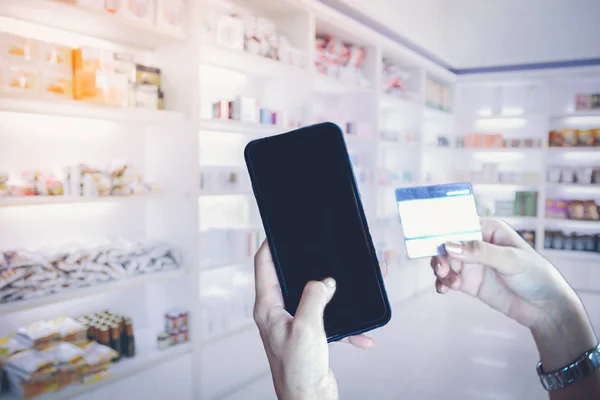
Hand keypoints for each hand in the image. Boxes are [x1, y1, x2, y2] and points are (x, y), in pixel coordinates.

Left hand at [253, 241, 380, 399]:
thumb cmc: (298, 370)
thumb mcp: (307, 327)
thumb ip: (314, 297)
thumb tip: (325, 281)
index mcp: (268, 308)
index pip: (264, 265)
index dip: (271, 244)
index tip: (281, 230)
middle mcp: (277, 314)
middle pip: (288, 278)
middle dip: (306, 264)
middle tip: (318, 248)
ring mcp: (292, 325)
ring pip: (312, 298)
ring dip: (331, 295)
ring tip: (346, 286)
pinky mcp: (308, 337)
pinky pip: (328, 322)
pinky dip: (345, 327)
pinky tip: (362, 336)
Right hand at [431, 218, 596, 372]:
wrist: (546, 309)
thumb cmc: (537, 276)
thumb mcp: (510, 260)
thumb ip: (480, 252)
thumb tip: (450, 245)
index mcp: (489, 230)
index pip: (460, 224)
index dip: (444, 230)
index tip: (432, 239)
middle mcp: (477, 245)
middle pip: (448, 244)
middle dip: (441, 254)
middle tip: (441, 267)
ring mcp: (472, 264)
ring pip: (445, 261)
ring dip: (441, 269)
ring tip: (446, 281)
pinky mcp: (469, 282)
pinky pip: (448, 279)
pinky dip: (442, 283)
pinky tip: (444, 289)